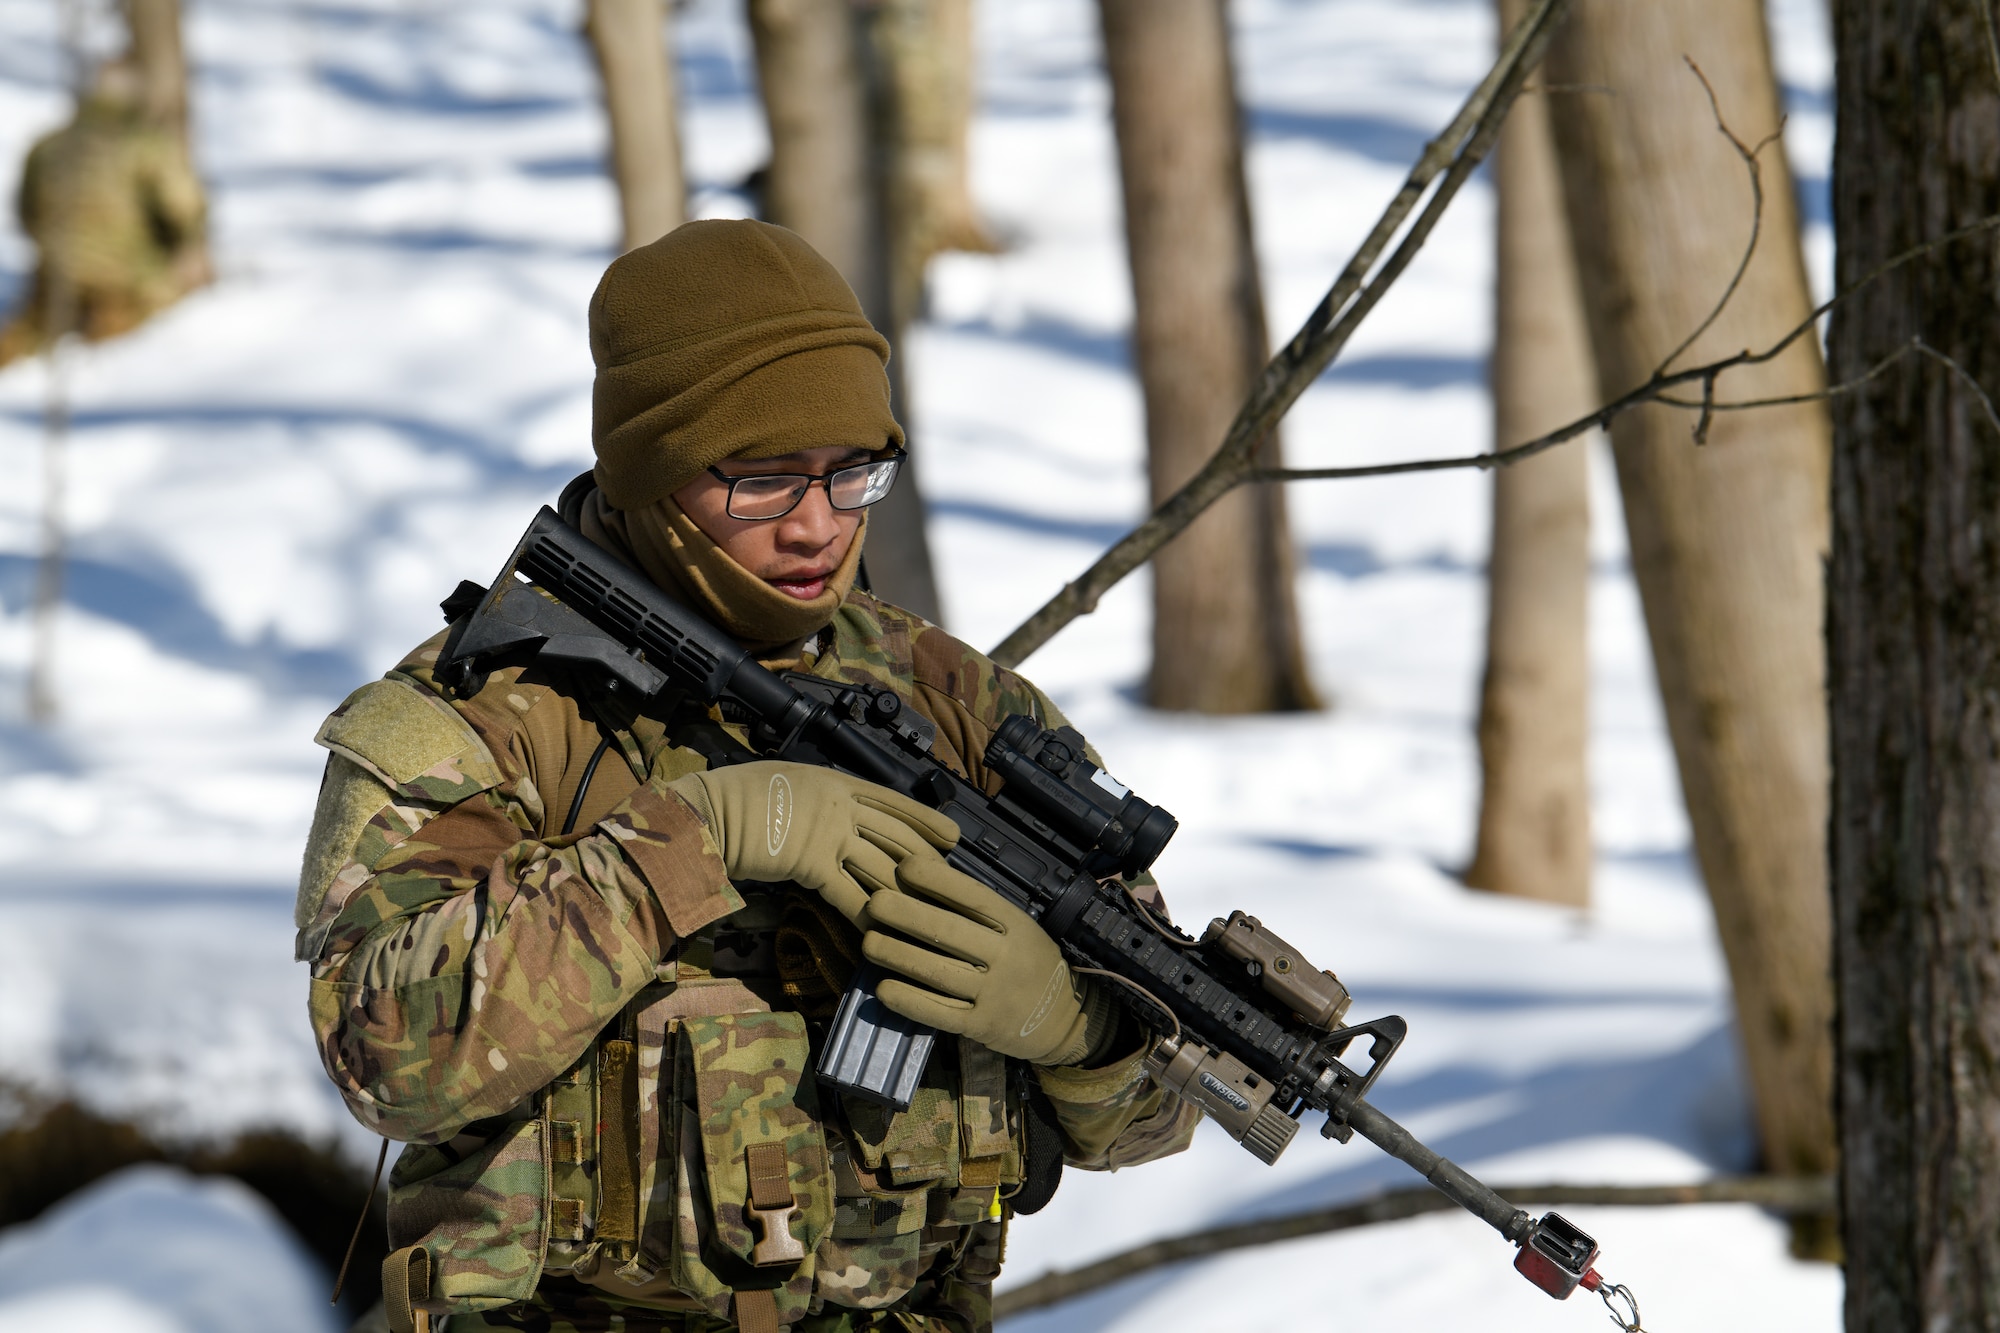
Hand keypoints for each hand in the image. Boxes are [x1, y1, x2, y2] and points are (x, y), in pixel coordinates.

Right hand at [668, 761, 957, 922]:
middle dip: (928, 861)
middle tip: (952, 881)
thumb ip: (822, 798)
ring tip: (929, 912)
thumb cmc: (742, 796)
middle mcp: (841, 805)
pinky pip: (850, 895)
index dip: (926, 820)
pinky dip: (870, 915)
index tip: (953, 835)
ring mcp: (829, 834)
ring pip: (881, 867)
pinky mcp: (813, 865)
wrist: (713, 812)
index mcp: (838, 782)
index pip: (895, 802)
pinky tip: (886, 930)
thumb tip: (839, 811)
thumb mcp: (792, 783)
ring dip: (906, 893)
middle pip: (898, 836)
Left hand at [861, 855, 1099, 1065]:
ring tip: (868, 943)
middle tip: (873, 903)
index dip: (937, 880)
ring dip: (898, 956)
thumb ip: (981, 912)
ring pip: (938, 972)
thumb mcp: (1019, 929)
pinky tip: (883, 989)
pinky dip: (909, 1001)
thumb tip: (928, 878)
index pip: (973, 897)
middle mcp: (1006, 958)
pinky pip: (940, 1013)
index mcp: (1017, 926)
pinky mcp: (981, 1026)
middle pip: (948, 932)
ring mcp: (994, 995)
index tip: (905, 866)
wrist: (1062, 1019)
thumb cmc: (1031, 963)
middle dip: (906, 915)